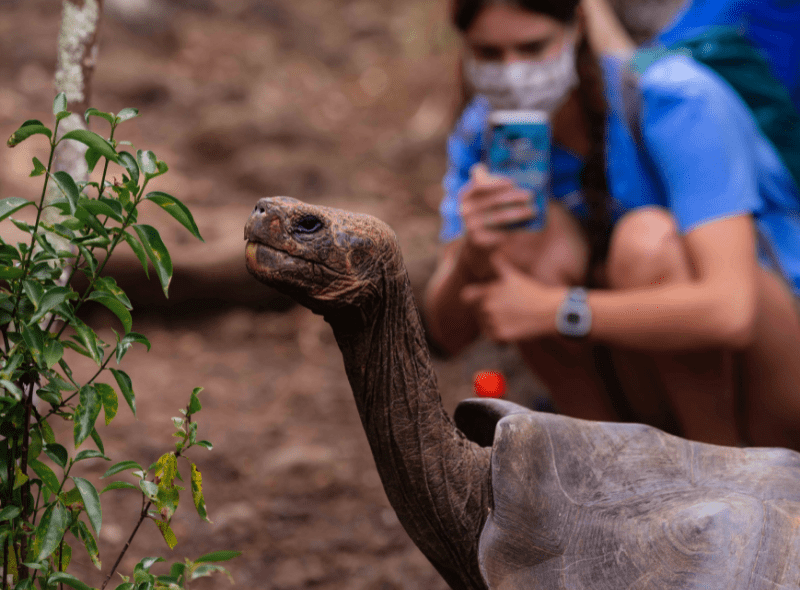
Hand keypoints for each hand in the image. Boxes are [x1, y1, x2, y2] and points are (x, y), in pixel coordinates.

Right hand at [459, 164, 537, 279]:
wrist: (476, 244)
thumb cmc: (485, 214)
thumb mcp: (481, 197)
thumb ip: (484, 181)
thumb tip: (497, 167)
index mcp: (465, 195)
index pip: (480, 184)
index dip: (496, 182)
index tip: (513, 182)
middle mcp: (465, 210)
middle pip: (494, 201)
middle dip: (515, 197)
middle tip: (530, 196)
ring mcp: (470, 226)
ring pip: (500, 217)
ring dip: (520, 213)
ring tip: (533, 210)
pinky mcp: (478, 240)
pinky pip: (501, 232)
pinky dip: (515, 228)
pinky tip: (526, 225)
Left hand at [461, 252, 565, 343]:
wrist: (549, 311)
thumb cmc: (531, 291)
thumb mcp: (514, 276)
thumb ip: (499, 265)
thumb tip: (493, 253)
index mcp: (489, 291)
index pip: (466, 296)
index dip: (471, 298)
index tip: (478, 299)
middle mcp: (488, 306)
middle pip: (477, 311)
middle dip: (487, 310)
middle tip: (506, 308)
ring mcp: (494, 321)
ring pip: (484, 324)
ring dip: (492, 322)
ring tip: (511, 316)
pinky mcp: (500, 335)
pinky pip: (491, 336)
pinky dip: (498, 333)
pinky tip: (512, 326)